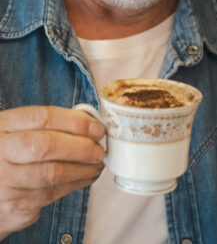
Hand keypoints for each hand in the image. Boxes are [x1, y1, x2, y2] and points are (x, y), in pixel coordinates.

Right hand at [0, 106, 105, 237]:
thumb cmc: (12, 152)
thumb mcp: (21, 129)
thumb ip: (52, 123)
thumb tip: (92, 124)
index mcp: (4, 126)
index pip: (43, 117)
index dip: (76, 122)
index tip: (97, 128)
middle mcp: (0, 152)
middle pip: (46, 146)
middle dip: (81, 147)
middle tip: (100, 150)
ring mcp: (4, 181)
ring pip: (52, 174)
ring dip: (84, 169)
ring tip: (98, 164)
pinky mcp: (13, 206)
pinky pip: (51, 194)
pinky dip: (75, 184)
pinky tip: (85, 176)